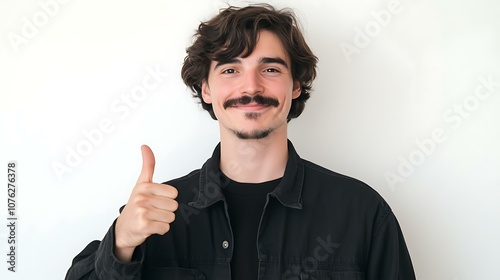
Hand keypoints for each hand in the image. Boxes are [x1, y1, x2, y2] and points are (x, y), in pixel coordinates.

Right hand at [114, 145, 177, 261]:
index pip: (174, 193)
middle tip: (153, 212)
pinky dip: (160, 230)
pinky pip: (165, 228)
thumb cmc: (135, 205)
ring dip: (163, 221)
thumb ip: (148, 165)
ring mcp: (142, 211)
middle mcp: (142, 197)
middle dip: (166, 211)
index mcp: (144, 186)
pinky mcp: (144, 225)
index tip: (156, 200)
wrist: (124, 229)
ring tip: (151, 219)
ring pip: (170, 217)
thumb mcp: (141, 183)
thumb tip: (145, 146)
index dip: (168, 199)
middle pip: (174, 206)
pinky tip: (150, 227)